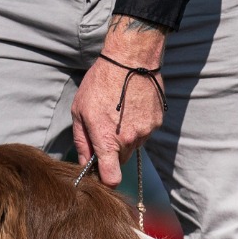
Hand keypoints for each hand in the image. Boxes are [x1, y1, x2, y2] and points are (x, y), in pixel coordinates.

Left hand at [71, 15, 167, 186]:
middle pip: (121, 160)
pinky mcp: (157, 122)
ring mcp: (146, 131)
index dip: (105, 179)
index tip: (100, 172)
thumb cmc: (100, 82)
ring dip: (126, 136)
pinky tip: (132, 106)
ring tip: (120, 112)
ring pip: (133, 145)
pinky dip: (139, 124)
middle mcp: (129, 140)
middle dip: (113, 152)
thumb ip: (82, 141)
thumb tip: (84, 162)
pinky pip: (145, 132)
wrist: (130, 59)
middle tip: (106, 128)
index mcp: (107, 140)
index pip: (111, 178)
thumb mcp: (80, 110)